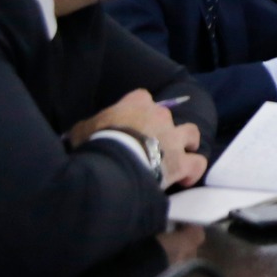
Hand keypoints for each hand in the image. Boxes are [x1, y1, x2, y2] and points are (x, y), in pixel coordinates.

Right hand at [73, 89, 205, 188]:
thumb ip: (87, 128)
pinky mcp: (182, 162)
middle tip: (149, 145)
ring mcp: (174, 138)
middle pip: (166, 117)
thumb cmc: (96, 142)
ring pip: (191, 134)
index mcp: (136, 103)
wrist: (114, 164)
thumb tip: (79, 133)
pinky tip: (184, 179)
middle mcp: (160, 115)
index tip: (130, 124)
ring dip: (186, 144)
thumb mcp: (82, 130)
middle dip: (161, 129)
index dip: (138, 111)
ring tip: (177, 156)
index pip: (141, 97)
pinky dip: (193, 171)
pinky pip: (197, 163)